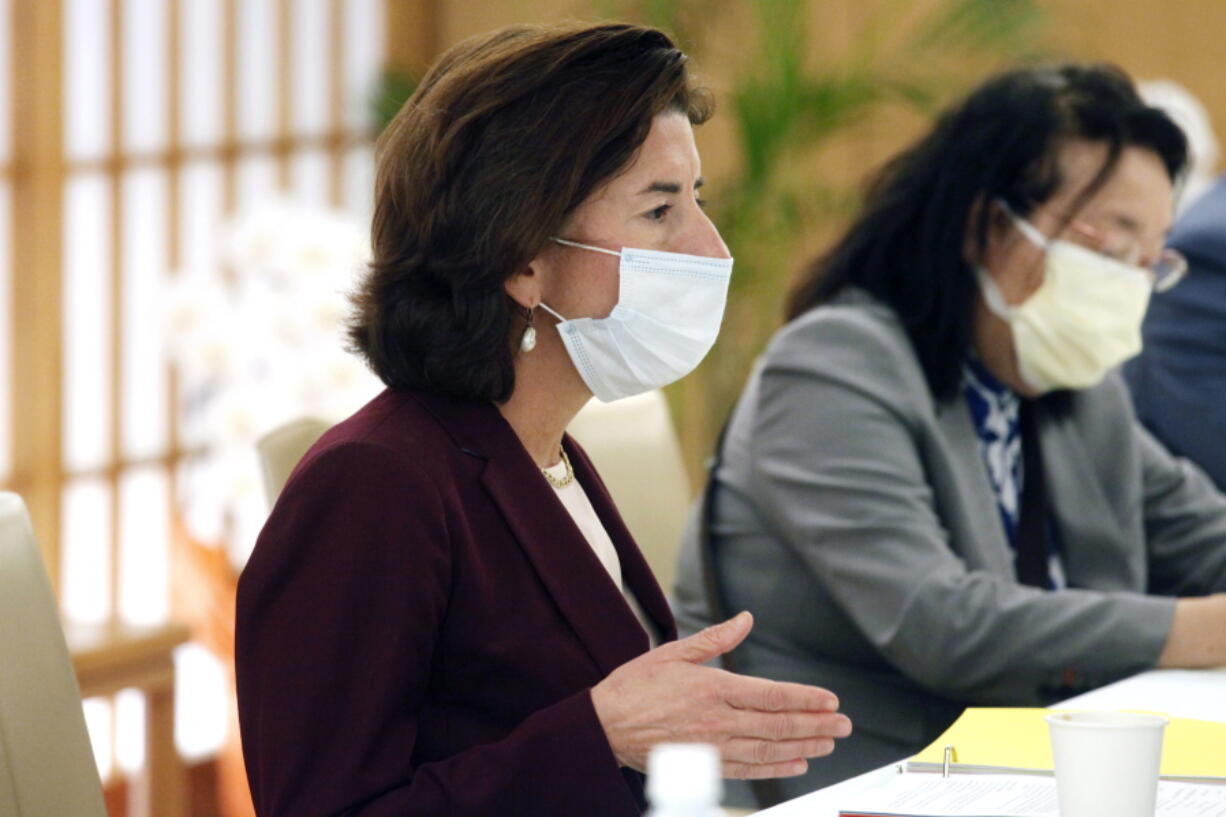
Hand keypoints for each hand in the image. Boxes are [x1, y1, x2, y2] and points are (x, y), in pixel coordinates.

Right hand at [590, 611, 851, 778]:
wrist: (604, 726)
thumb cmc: (635, 686)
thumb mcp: (673, 652)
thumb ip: (715, 639)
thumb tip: (745, 619)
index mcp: (712, 687)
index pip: (771, 695)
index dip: (805, 699)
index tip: (830, 700)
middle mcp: (717, 720)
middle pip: (778, 725)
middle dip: (815, 724)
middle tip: (843, 725)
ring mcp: (712, 746)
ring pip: (768, 750)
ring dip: (803, 747)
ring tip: (828, 744)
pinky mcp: (704, 765)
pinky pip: (748, 770)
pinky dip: (776, 769)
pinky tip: (796, 764)